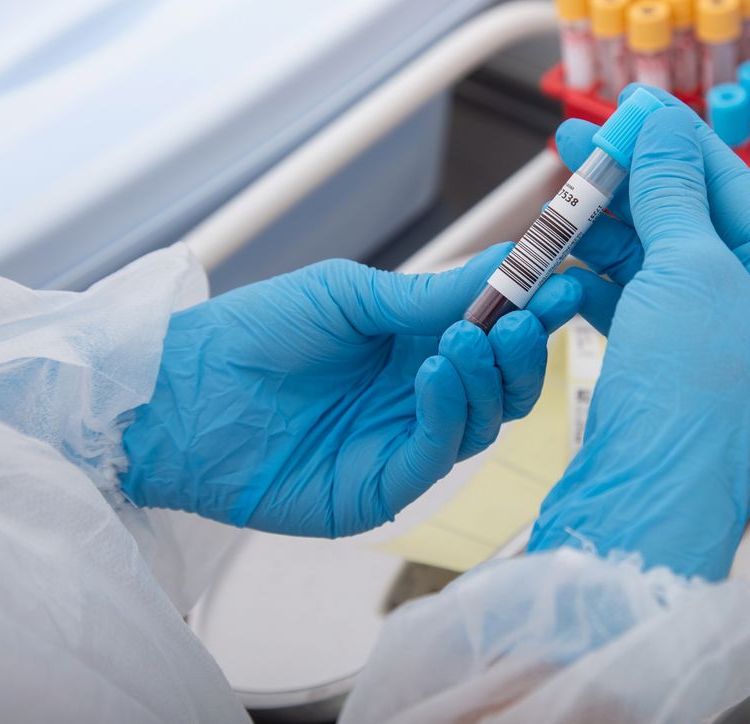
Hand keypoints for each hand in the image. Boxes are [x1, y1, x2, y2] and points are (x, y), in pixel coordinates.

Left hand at [120, 246, 581, 536]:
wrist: (181, 395)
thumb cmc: (253, 334)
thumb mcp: (348, 295)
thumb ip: (429, 294)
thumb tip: (509, 262)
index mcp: (416, 344)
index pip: (495, 331)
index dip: (534, 308)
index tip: (568, 278)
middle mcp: (421, 396)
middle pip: (505, 384)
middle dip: (526, 347)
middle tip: (532, 312)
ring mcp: (404, 443)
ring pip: (484, 421)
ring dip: (488, 375)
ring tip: (467, 337)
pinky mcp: (382, 487)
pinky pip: (437, 453)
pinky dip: (447, 410)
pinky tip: (435, 372)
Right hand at [527, 86, 749, 580]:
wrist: (649, 503)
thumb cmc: (693, 396)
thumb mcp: (687, 270)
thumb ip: (670, 191)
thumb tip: (661, 122)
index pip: (734, 189)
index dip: (678, 143)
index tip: (629, 110)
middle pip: (687, 223)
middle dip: (630, 182)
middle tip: (576, 142)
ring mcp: (704, 347)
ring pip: (650, 263)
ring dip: (604, 228)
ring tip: (557, 196)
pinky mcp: (658, 373)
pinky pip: (626, 304)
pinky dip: (593, 278)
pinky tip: (559, 259)